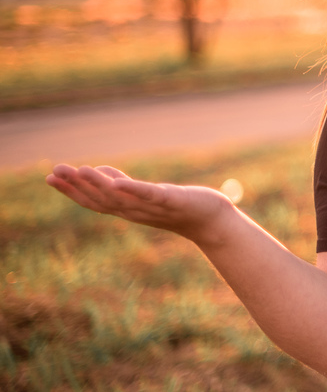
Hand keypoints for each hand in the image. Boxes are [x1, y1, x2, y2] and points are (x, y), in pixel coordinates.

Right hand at [46, 164, 233, 244]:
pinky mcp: (171, 201)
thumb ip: (123, 185)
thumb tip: (101, 171)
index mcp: (127, 209)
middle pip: (100, 199)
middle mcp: (135, 211)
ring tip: (79, 170)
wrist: (211, 221)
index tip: (50, 178)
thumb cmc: (178, 206)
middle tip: (53, 172)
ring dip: (98, 184)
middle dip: (76, 186)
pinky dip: (132, 189)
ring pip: (119, 197)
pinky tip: (117, 182)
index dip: (71, 191)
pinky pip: (149, 195)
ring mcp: (152, 207)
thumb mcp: (146, 194)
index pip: (93, 200)